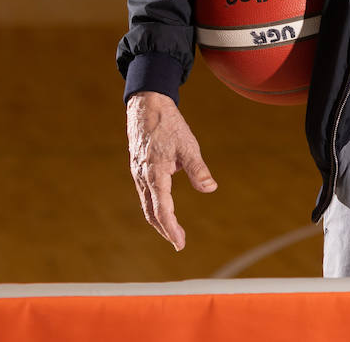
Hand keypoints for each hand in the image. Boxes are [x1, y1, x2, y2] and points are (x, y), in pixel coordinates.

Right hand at [126, 91, 216, 250]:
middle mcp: (142, 177)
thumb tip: (210, 189)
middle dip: (164, 230)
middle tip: (179, 243)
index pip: (161, 209)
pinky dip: (153, 207)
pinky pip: (145, 193)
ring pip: (146, 204)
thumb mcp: (188, 145)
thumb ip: (198, 169)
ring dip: (158, 220)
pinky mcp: (138, 168)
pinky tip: (163, 209)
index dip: (171, 228)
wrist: (147, 105)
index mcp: (154, 173)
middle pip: (151, 212)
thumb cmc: (169, 124)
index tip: (180, 243)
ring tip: (173, 232)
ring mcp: (138, 173)